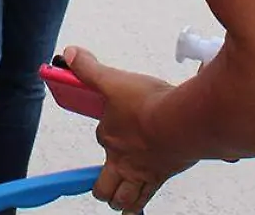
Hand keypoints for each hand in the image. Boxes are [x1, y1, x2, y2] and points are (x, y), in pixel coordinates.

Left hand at [66, 46, 194, 212]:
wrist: (182, 122)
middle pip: (103, 185)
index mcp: (111, 137)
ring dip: (117, 199)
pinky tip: (137, 207)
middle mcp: (123, 160)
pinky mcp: (161, 178)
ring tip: (117, 199)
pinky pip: (146, 199)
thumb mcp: (115, 81)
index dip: (105, 131)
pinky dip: (139, 204)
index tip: (110, 125)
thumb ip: (91, 70)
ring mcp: (142, 173)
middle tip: (102, 181)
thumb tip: (71, 55)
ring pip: (122, 199)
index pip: (101, 136)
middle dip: (101, 185)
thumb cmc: (151, 105)